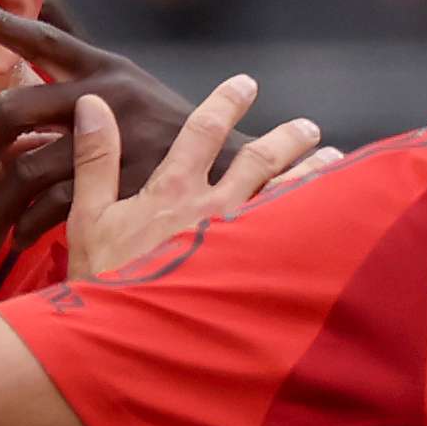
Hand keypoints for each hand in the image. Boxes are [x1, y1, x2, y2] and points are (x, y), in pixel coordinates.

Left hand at [0, 0, 285, 254]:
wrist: (234, 176)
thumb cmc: (171, 141)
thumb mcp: (133, 97)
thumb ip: (79, 94)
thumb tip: (16, 86)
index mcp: (105, 69)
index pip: (45, 39)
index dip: (4, 23)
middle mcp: (103, 98)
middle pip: (11, 110)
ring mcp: (108, 142)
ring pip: (24, 172)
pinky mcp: (115, 187)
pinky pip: (49, 208)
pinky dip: (28, 227)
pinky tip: (21, 239)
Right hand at [62, 83, 322, 281]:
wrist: (128, 340)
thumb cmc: (103, 282)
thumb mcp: (88, 217)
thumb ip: (96, 159)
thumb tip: (93, 104)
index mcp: (173, 190)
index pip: (203, 131)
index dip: (224, 102)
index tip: (245, 84)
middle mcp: (214, 210)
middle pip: (260, 160)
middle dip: (286, 138)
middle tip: (309, 128)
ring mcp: (239, 246)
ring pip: (287, 197)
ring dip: (313, 175)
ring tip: (335, 160)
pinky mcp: (255, 279)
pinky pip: (295, 244)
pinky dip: (317, 226)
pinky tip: (338, 220)